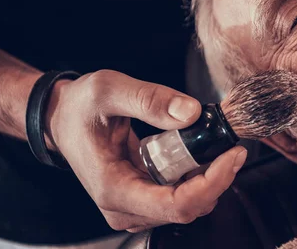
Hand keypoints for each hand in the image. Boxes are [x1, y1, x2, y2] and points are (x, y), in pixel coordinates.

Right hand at [45, 70, 246, 232]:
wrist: (62, 118)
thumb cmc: (80, 107)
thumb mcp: (109, 89)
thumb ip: (150, 99)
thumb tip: (191, 113)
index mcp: (114, 189)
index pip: (177, 205)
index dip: (213, 183)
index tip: (233, 154)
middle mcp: (124, 207)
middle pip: (189, 207)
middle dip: (217, 177)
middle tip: (231, 143)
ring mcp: (135, 206)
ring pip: (190, 203)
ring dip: (210, 176)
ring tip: (215, 142)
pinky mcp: (144, 197)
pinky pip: (182, 194)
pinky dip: (199, 174)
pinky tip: (201, 149)